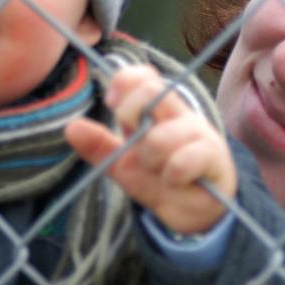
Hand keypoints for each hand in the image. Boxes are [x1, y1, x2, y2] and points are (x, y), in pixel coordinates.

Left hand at [65, 64, 236, 234]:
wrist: (196, 210)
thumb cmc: (160, 179)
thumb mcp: (123, 164)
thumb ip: (99, 146)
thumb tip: (70, 127)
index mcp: (158, 109)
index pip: (143, 75)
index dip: (122, 83)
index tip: (112, 105)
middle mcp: (179, 113)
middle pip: (152, 91)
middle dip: (131, 116)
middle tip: (136, 143)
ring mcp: (198, 132)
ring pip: (161, 135)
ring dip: (151, 159)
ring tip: (160, 172)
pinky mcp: (213, 155)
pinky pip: (183, 160)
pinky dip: (172, 175)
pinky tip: (175, 182)